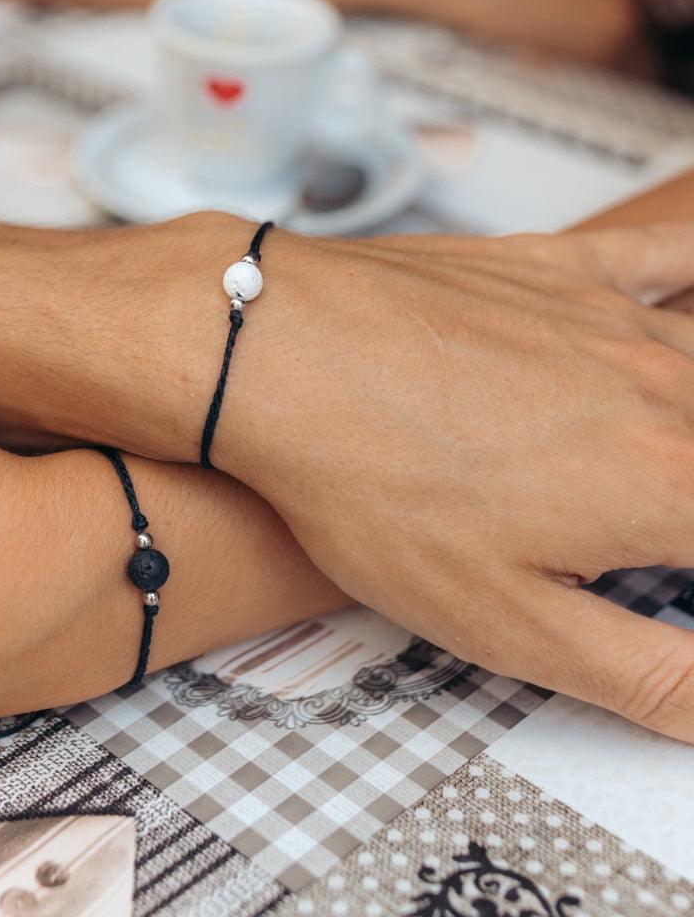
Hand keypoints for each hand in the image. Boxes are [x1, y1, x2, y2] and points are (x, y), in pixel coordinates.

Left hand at [216, 223, 693, 739]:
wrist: (276, 354)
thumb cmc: (368, 484)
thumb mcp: (504, 622)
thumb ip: (646, 672)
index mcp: (670, 487)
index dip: (692, 574)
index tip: (658, 572)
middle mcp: (668, 390)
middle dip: (684, 501)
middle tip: (637, 528)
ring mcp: (611, 318)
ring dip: (692, 418)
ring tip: (661, 456)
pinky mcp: (555, 268)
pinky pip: (664, 254)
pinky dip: (690, 270)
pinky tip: (691, 290)